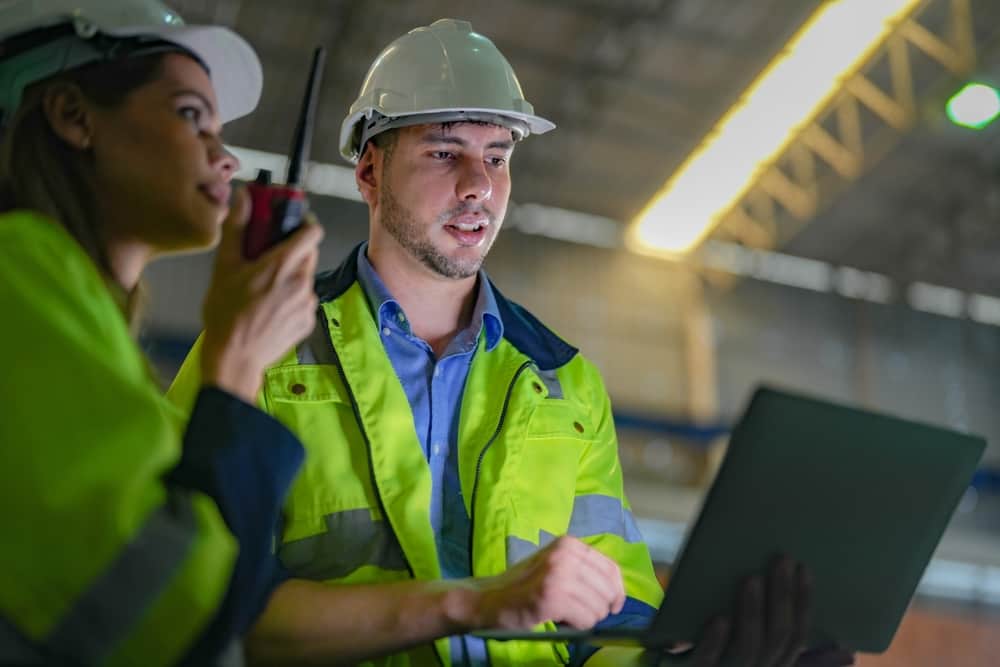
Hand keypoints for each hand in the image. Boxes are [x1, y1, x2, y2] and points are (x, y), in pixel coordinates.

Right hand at [200, 186, 323, 401]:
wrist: (235, 359)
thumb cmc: (226, 314)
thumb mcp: (224, 267)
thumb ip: (238, 228)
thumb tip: (243, 196)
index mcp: (283, 264)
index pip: (312, 231)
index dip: (303, 224)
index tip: (290, 225)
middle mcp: (302, 282)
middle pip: (308, 254)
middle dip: (292, 251)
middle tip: (268, 258)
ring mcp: (308, 304)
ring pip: (305, 278)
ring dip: (290, 277)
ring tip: (263, 289)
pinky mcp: (308, 322)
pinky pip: (304, 301)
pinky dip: (291, 299)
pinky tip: (269, 309)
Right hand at [465, 536, 624, 630]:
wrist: (489, 599)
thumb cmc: (525, 585)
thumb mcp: (556, 565)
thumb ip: (583, 569)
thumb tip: (617, 590)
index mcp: (569, 543)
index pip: (611, 568)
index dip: (617, 591)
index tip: (613, 605)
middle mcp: (565, 554)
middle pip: (607, 590)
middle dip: (599, 608)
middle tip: (579, 611)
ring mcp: (558, 575)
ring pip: (598, 608)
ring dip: (586, 618)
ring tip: (564, 614)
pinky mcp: (551, 597)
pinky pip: (585, 620)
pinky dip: (577, 626)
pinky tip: (559, 619)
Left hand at [685, 556, 853, 666]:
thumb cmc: (717, 657)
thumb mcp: (752, 652)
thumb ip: (788, 648)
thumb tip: (846, 651)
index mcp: (771, 666)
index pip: (797, 639)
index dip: (804, 605)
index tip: (805, 569)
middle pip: (778, 641)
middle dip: (783, 599)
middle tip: (781, 560)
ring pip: (747, 651)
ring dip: (752, 613)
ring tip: (751, 579)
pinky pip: (706, 663)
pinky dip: (714, 642)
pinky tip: (719, 619)